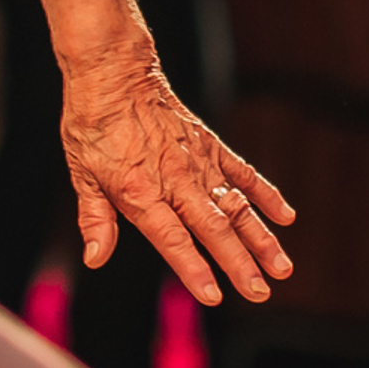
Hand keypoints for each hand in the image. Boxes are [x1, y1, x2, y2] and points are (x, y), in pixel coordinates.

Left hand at [61, 52, 294, 306]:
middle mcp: (175, 179)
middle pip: (211, 227)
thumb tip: (96, 259)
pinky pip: (243, 172)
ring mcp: (197, 161)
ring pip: (235, 206)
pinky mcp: (210, 145)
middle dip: (238, 263)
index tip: (213, 295)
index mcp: (139, 190)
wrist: (113, 72)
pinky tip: (286, 217)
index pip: (170, 237)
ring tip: (283, 268)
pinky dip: (265, 194)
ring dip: (260, 238)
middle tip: (260, 293)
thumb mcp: (83, 172)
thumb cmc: (93, 124)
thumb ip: (95, 218)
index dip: (192, 267)